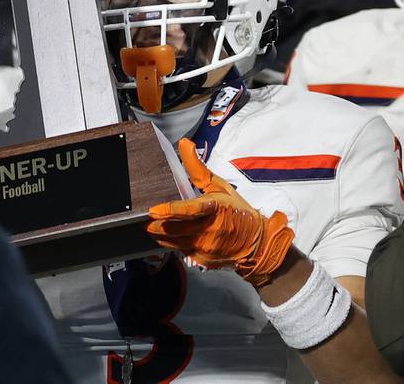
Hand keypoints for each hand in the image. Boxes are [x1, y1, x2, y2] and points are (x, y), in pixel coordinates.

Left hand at [147, 138, 294, 286]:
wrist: (257, 243)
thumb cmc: (237, 211)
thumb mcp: (219, 186)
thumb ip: (197, 168)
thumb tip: (184, 144)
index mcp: (214, 209)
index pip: (188, 210)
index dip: (169, 211)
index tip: (153, 210)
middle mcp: (208, 230)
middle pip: (173, 229)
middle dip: (155, 225)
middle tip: (146, 218)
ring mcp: (205, 247)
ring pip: (173, 242)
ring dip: (160, 235)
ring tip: (152, 226)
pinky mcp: (202, 260)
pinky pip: (180, 251)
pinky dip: (173, 243)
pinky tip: (170, 236)